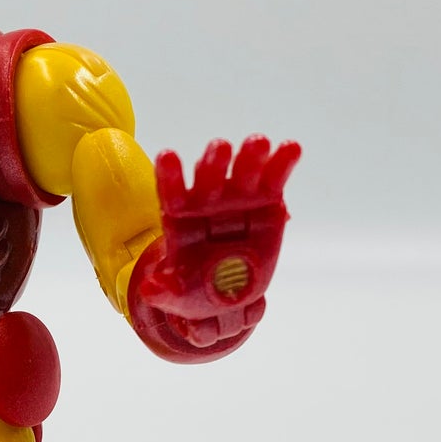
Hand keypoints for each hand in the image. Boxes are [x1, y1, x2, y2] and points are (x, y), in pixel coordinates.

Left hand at [129, 136, 299, 360]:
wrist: (229, 295)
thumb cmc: (197, 290)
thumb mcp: (178, 298)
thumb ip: (165, 292)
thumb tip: (149, 291)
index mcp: (180, 218)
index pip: (172, 194)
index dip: (169, 176)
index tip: (167, 155)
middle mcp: (208, 201)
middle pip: (208, 179)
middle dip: (213, 164)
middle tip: (220, 148)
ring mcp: (238, 197)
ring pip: (242, 173)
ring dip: (249, 157)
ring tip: (259, 143)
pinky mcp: (267, 199)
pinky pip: (274, 178)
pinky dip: (282, 162)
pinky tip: (291, 148)